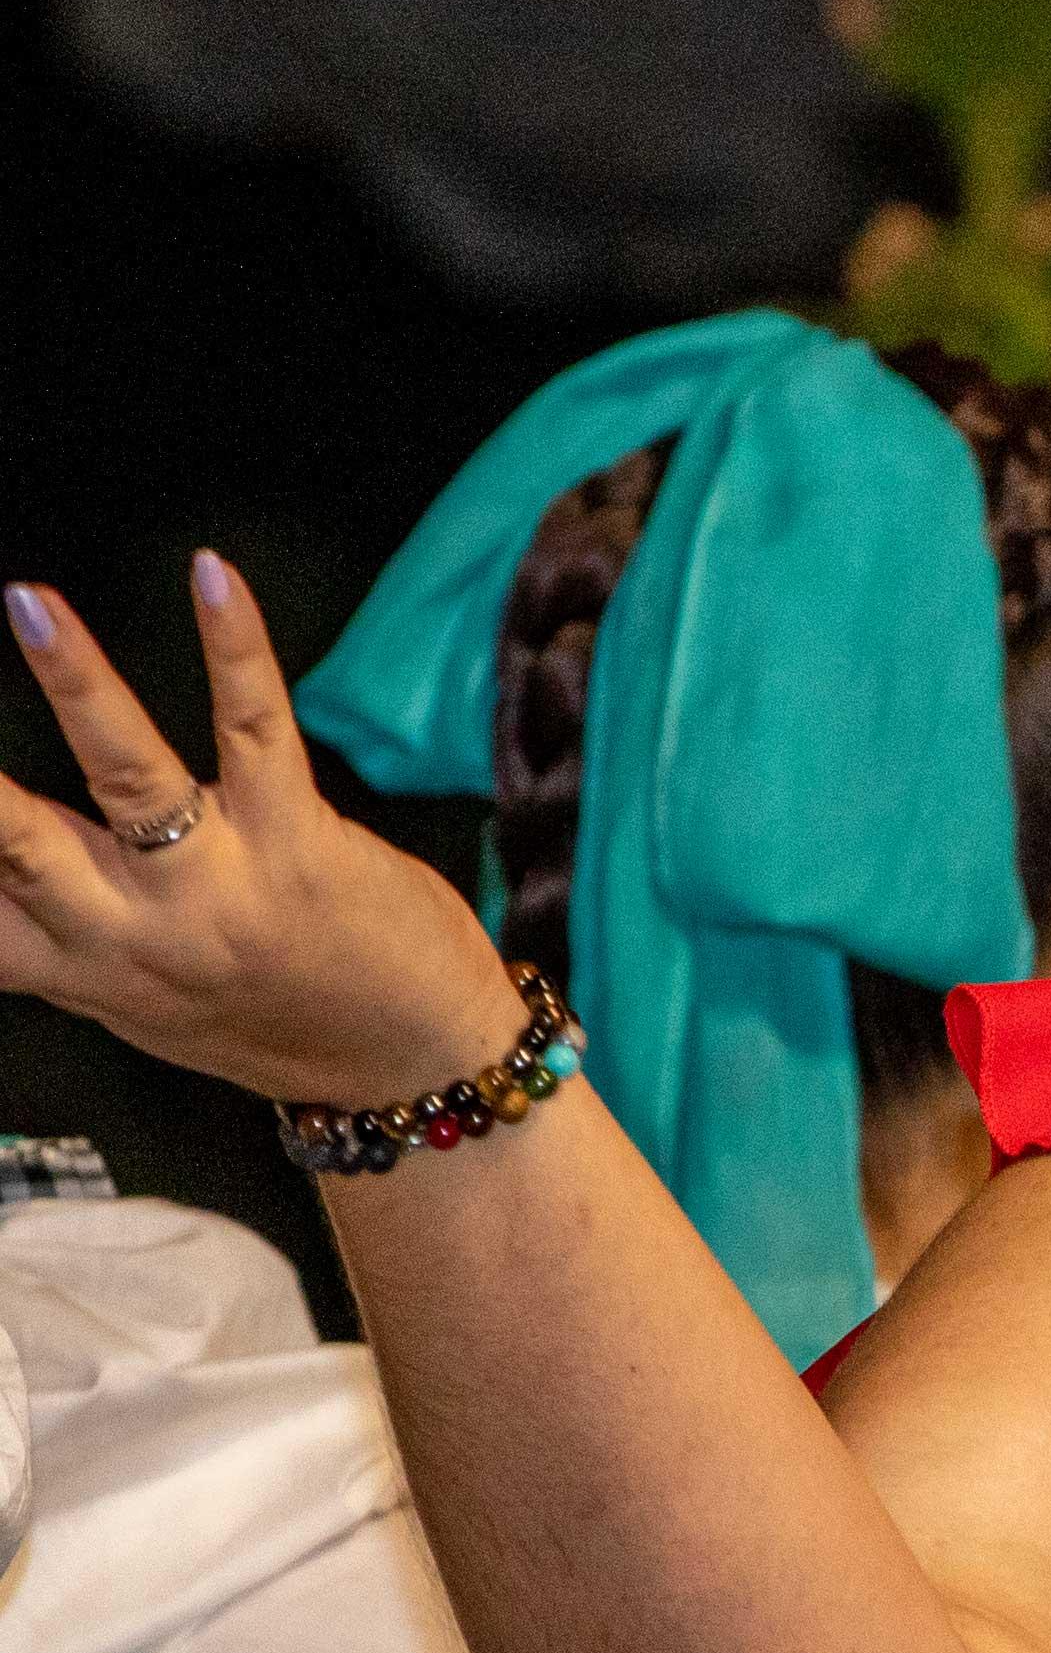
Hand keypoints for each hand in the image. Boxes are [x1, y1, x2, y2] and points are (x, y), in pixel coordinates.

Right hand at [1, 561, 527, 1104]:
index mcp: (70, 963)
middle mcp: (128, 930)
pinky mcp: (298, 845)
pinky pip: (255, 728)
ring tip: (28, 605)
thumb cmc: (267, 1019)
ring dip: (75, 681)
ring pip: (126, 771)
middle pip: (4, 840)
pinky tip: (210, 577)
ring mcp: (215, 886)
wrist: (408, 1075)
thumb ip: (39, 935)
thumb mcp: (129, 998)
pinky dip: (232, 646)